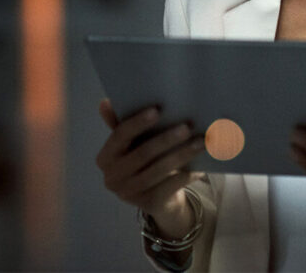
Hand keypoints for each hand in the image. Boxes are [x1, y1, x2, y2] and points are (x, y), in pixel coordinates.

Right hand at [95, 99, 203, 235]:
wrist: (155, 198)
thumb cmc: (142, 161)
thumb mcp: (131, 144)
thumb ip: (121, 123)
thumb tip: (104, 102)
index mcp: (105, 158)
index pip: (119, 136)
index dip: (137, 123)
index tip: (157, 110)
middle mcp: (112, 177)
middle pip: (142, 154)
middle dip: (166, 139)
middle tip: (188, 126)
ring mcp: (129, 193)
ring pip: (158, 170)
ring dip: (182, 155)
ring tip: (201, 142)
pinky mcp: (148, 204)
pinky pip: (170, 186)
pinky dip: (187, 175)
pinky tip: (201, 166)